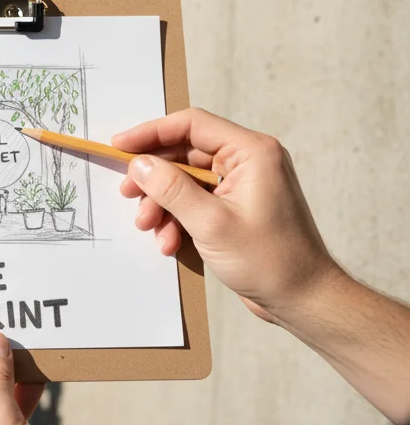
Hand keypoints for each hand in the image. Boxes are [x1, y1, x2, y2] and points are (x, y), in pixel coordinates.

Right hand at [113, 107, 342, 323]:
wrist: (304, 299)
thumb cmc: (271, 261)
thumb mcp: (211, 223)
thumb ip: (171, 189)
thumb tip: (139, 164)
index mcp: (252, 152)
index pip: (192, 124)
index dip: (151, 132)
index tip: (120, 146)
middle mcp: (248, 162)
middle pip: (184, 153)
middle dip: (154, 177)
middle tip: (128, 194)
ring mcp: (242, 185)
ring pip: (185, 180)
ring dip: (162, 202)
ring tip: (149, 226)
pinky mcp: (236, 207)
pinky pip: (196, 201)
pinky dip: (177, 218)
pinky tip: (170, 241)